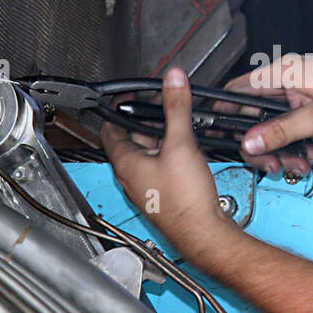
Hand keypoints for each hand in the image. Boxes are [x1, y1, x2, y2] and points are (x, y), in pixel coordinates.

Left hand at [100, 67, 239, 260]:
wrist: (203, 232)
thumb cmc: (185, 200)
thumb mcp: (181, 144)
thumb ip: (177, 108)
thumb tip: (173, 81)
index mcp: (126, 164)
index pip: (109, 129)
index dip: (117, 109)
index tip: (127, 97)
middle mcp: (131, 177)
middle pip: (130, 140)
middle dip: (144, 121)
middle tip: (157, 105)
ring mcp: (146, 187)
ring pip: (146, 155)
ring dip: (157, 138)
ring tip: (174, 124)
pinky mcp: (162, 195)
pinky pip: (159, 168)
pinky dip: (167, 154)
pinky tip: (184, 151)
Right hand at [220, 54, 312, 175]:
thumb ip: (281, 131)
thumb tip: (250, 141)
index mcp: (283, 72)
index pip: (238, 90)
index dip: (225, 113)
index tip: (221, 135)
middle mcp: (287, 80)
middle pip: (256, 116)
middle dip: (263, 145)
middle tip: (271, 164)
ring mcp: (298, 94)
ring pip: (275, 127)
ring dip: (285, 150)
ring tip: (302, 164)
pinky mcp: (309, 107)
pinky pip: (293, 129)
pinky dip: (299, 146)